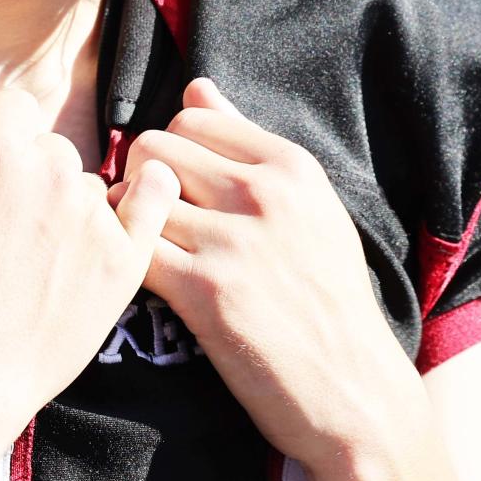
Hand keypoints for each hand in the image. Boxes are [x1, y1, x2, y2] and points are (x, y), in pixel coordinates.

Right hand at [0, 64, 178, 476]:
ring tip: (32, 261)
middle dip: (27, 174)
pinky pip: (152, 203)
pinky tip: (139, 198)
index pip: (12, 107)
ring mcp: (92, 216)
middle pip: (49, 146)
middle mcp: (51, 170)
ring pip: (86, 184)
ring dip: (67, 205)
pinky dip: (149, 196)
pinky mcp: (123, 263)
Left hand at [108, 78, 424, 474]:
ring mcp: (233, 243)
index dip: (173, 148)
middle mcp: (263, 194)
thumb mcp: (309, 206)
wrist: (354, 394)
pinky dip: (126, 260)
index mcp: (290, 166)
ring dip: (130, 221)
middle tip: (153, 215)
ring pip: (137, 195)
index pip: (191, 117)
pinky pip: (134, 250)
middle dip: (142, 177)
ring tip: (147, 246)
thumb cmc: (327, 297)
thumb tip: (197, 86)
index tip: (178, 184)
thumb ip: (247, 141)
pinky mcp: (205, 294)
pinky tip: (144, 277)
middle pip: (153, 146)